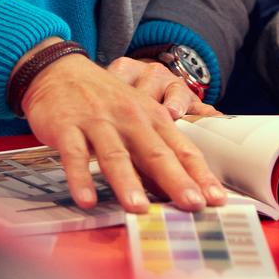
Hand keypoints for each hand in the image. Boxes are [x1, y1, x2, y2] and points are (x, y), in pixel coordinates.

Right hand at [21, 51, 226, 213]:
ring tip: (139, 208)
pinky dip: (80, 178)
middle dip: (176, 180)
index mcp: (152, 117)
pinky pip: (74, 155)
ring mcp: (98, 122)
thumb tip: (176, 191)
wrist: (61, 70)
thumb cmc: (105, 100)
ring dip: (127, 182)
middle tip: (192, 204)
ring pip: (116, 154)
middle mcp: (130, 118)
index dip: (200, 174)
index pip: (182, 149)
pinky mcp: (67, 127)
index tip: (217, 198)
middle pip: (156, 153)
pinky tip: (86, 200)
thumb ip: (154, 152)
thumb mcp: (136, 117)